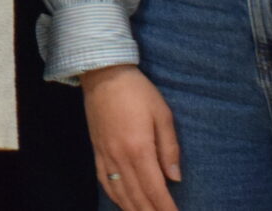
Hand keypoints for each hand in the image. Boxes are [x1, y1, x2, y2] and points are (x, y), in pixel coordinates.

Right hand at [82, 65, 180, 210]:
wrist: (103, 74)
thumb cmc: (137, 91)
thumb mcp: (162, 114)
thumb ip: (169, 148)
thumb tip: (175, 178)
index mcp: (139, 148)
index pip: (155, 189)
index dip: (166, 208)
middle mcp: (120, 157)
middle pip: (137, 197)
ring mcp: (105, 155)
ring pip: (120, 193)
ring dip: (134, 210)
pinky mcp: (96, 151)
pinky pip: (104, 181)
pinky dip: (116, 198)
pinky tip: (124, 204)